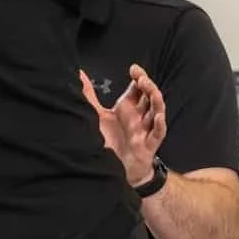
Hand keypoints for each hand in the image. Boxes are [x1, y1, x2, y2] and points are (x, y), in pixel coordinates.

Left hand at [79, 63, 166, 186]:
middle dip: (147, 86)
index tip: (134, 69)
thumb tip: (78, 75)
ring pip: (157, 111)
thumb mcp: (97, 116)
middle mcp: (139, 116)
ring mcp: (146, 129)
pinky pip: (158, 133)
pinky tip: (158, 116)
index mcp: (128, 108)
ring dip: (156, 100)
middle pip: (149, 96)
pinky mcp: (149, 144)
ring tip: (151, 91)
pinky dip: (160, 124)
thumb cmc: (110, 141)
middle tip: (141, 78)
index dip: (139, 77)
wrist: (114, 169)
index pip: (138, 88)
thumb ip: (89, 96)